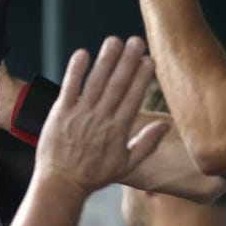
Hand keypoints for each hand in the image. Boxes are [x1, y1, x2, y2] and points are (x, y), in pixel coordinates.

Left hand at [37, 36, 169, 196]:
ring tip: (114, 41)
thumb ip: (147, 144)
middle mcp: (101, 119)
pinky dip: (75, 71)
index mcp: (118, 130)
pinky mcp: (60, 114)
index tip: (149, 59)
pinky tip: (82, 54)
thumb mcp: (126, 165)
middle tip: (137, 41)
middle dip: (128, 62)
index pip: (134, 98)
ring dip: (106, 60)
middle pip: (117, 85)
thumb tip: (166, 125)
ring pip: (96, 83)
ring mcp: (80, 115)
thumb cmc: (93, 176)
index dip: (142, 77)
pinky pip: (69, 88)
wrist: (60, 184)